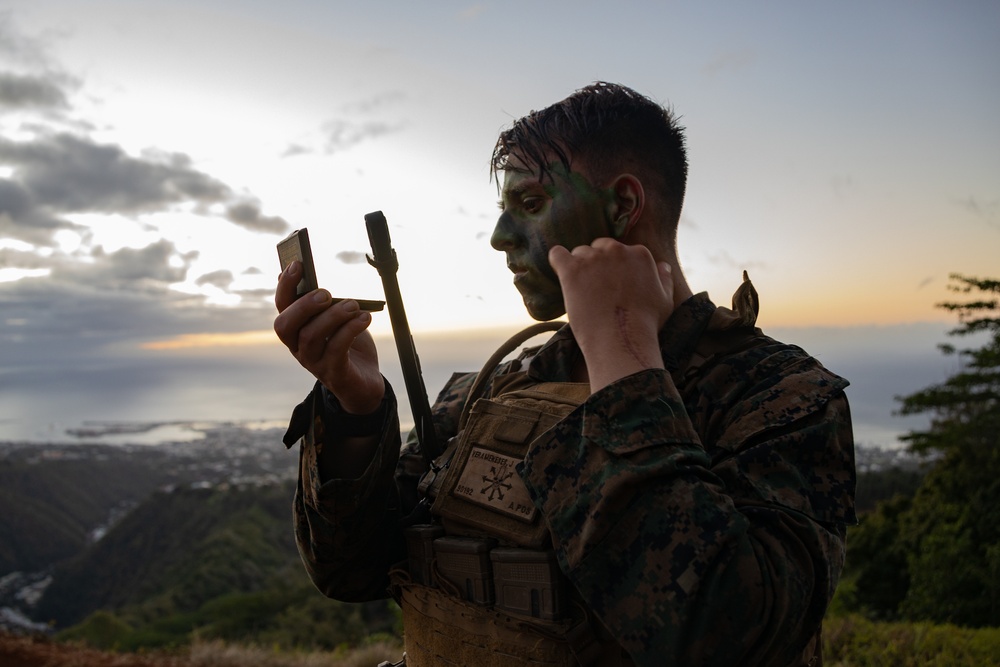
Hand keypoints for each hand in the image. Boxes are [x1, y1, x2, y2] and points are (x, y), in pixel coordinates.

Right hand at [273, 262, 384, 413]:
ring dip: (333, 316)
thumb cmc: (348, 345)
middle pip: (285, 326)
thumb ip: (321, 302)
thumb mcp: (335, 320)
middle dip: (304, 305)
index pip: (282, 307)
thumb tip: (301, 272)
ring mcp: (314, 363)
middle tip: (327, 293)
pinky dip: (350, 330)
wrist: (364, 383)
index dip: (286, 286)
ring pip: (311, 336)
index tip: (298, 264)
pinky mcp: (334, 373)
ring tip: (354, 305)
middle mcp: (299, 348)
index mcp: (297, 331)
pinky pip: (336, 350)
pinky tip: (365, 318)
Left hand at [548, 238, 673, 390]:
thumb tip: (662, 265)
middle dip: (596, 264)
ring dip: (579, 267)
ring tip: (581, 290)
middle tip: (595, 288)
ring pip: (579, 253)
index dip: (614, 268)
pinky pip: (557, 254)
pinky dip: (557, 261)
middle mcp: (616, 250)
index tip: (611, 285)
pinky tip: (559, 271)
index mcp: (639, 254)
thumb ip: (664, 279)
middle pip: (599, 248)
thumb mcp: (665, 300)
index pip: (620, 251)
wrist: (622, 339)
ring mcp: (593, 259)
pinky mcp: (571, 270)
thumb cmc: (646, 324)